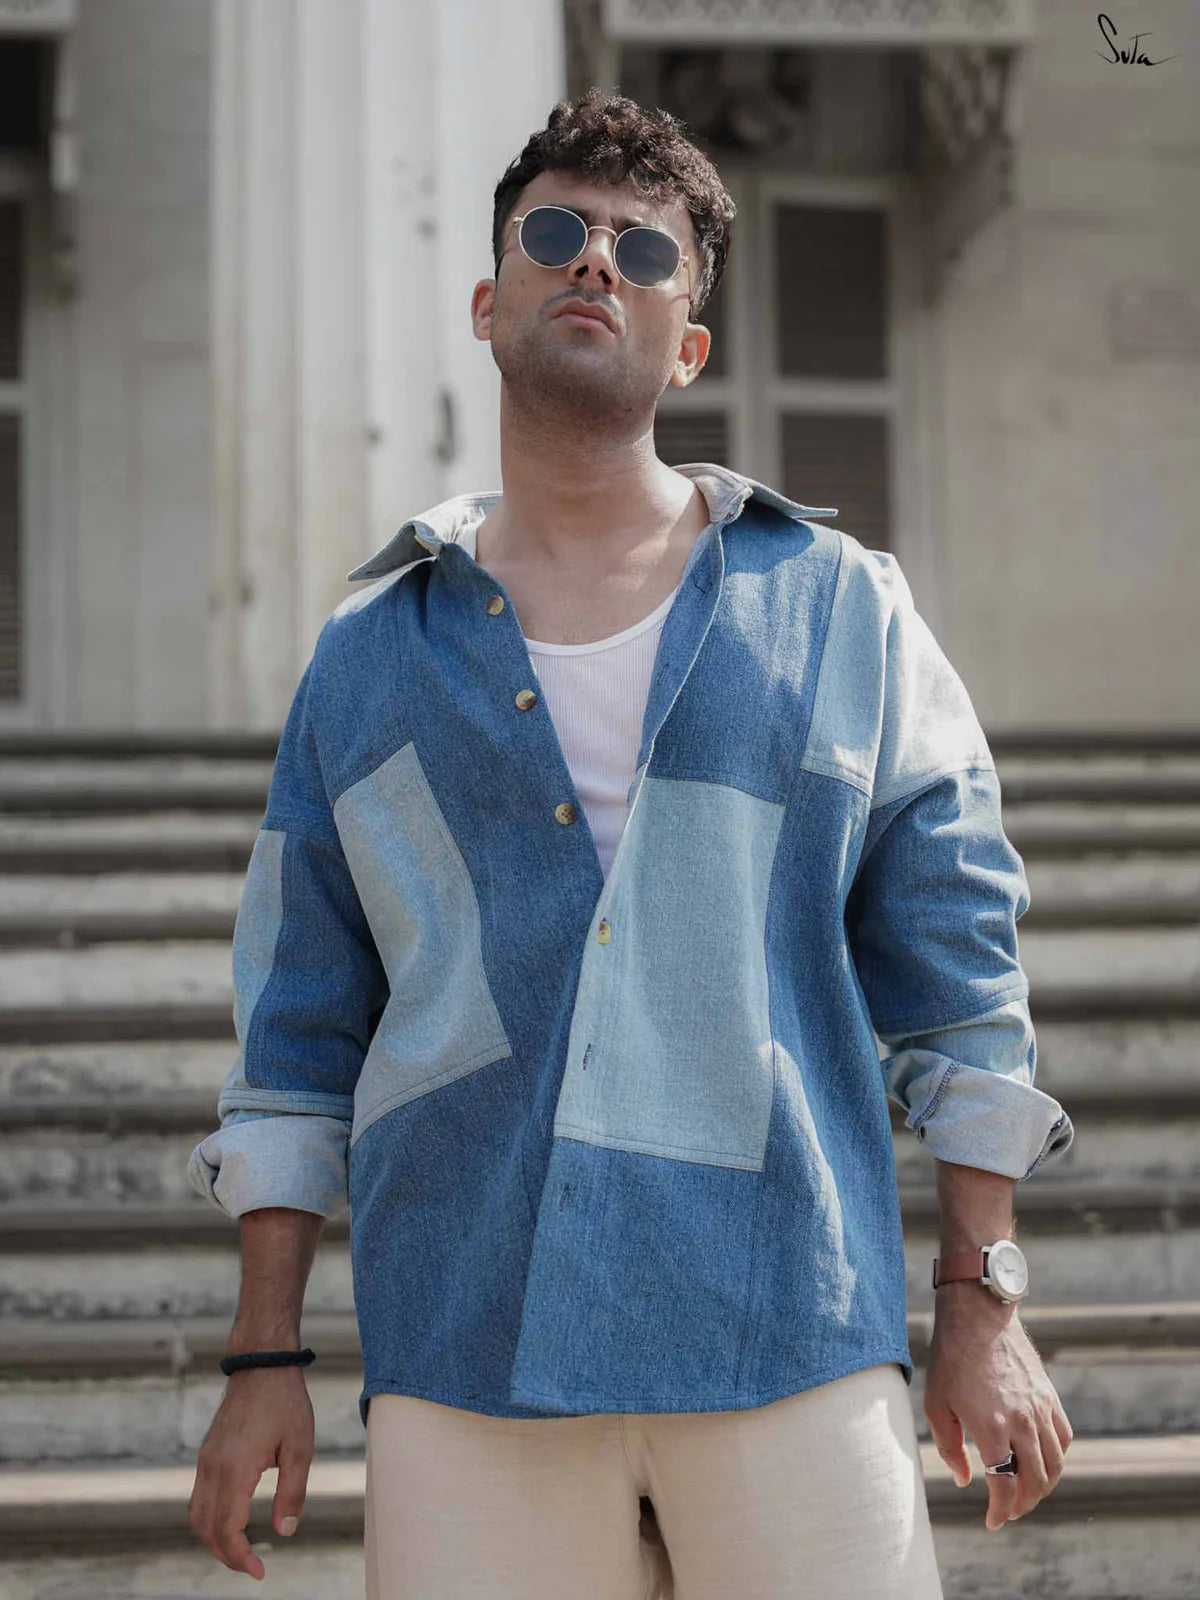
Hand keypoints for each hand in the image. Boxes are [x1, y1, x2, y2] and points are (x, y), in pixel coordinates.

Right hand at [188, 1366, 314, 1579]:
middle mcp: (212, 1467)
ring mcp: (206, 1460)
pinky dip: (210, 1519)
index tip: (259, 1572)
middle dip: (227, 1555)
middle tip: (253, 1566)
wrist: (262, 1364)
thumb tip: (284, 1532)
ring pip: (197, 1516)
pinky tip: (231, 1522)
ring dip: (214, 1540)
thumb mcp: (299, 1447)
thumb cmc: (285, 1402)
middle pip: (206, 1529)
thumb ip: (291, 1492)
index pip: (227, 1529)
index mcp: (234, 1469)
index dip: (240, 1557)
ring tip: (241, 1550)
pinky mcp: (207, 1454)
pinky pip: (199, 1497)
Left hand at [923, 1286, 1073, 1530]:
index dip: (1001, 1511)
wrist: (978, 1317)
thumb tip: (965, 1480)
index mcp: (992, 1428)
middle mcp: (1022, 1422)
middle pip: (1035, 1482)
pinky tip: (1043, 1462)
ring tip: (1027, 1493)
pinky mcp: (1049, 1396)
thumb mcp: (937, 1405)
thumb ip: (949, 1448)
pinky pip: (1063, 1438)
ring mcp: (1040, 1409)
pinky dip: (1057, 1458)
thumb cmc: (951, 1359)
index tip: (993, 1521)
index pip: (1005, 1487)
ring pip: (1055, 1464)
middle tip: (1009, 1511)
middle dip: (1023, 1505)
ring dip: (1044, 1487)